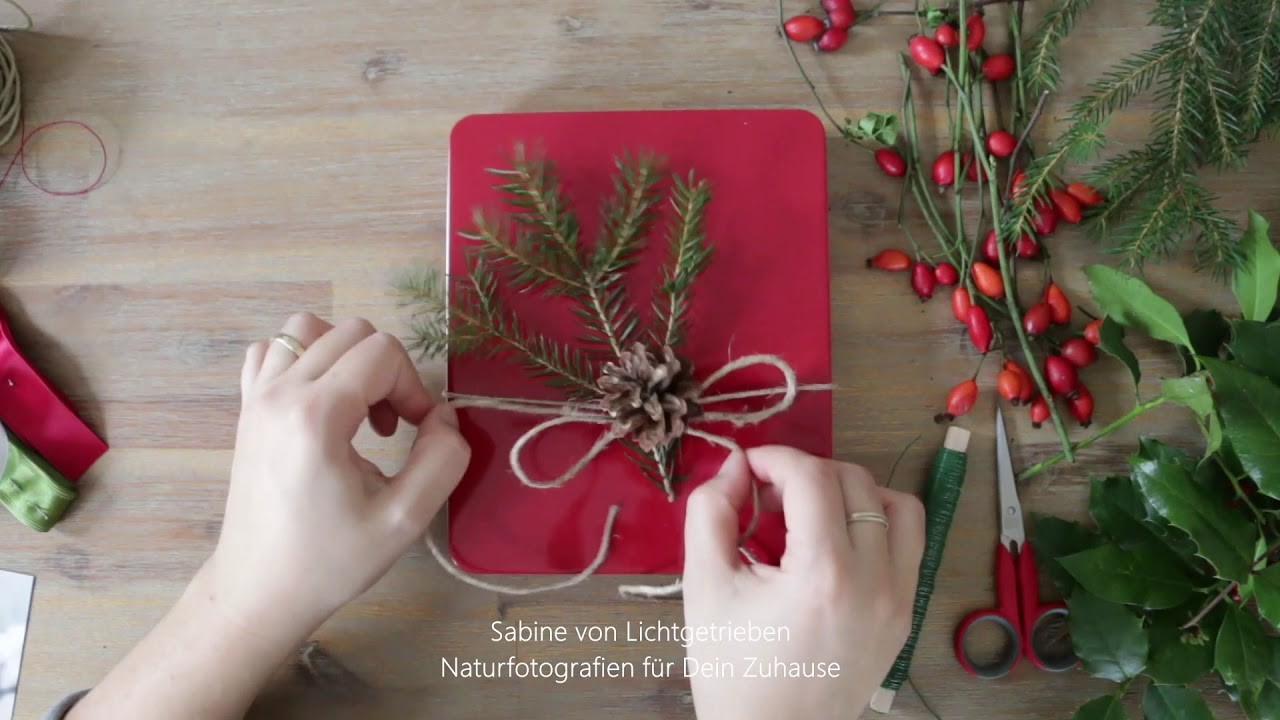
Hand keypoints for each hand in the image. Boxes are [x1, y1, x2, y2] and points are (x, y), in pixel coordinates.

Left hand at [208, 313, 470, 640]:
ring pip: (309, 327)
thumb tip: (444, 417)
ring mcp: (256, 396)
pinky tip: (321, 402)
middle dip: (387, 372)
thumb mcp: (405, 520)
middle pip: (352, 333)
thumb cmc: (330, 561)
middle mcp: (280, 392)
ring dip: (347, 356)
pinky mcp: (246, 407)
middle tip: (394, 428)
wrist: (259, 591)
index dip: (414, 386)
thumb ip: (443, 459)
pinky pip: (273, 350)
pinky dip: (305, 360)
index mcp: (316, 415)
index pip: (383, 352)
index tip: (418, 434)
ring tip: (357, 407)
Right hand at [681, 446, 924, 719]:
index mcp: (823, 575)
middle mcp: (874, 581)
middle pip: (854, 481)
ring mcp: (898, 599)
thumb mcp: (704, 587)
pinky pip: (909, 543)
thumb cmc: (733, 670)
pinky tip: (839, 538)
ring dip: (852, 492)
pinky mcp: (905, 613)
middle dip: (806, 473)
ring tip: (810, 513)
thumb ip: (709, 513)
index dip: (774, 458)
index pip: (811, 478)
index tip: (746, 468)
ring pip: (896, 504)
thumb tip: (733, 466)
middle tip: (766, 497)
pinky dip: (879, 523)